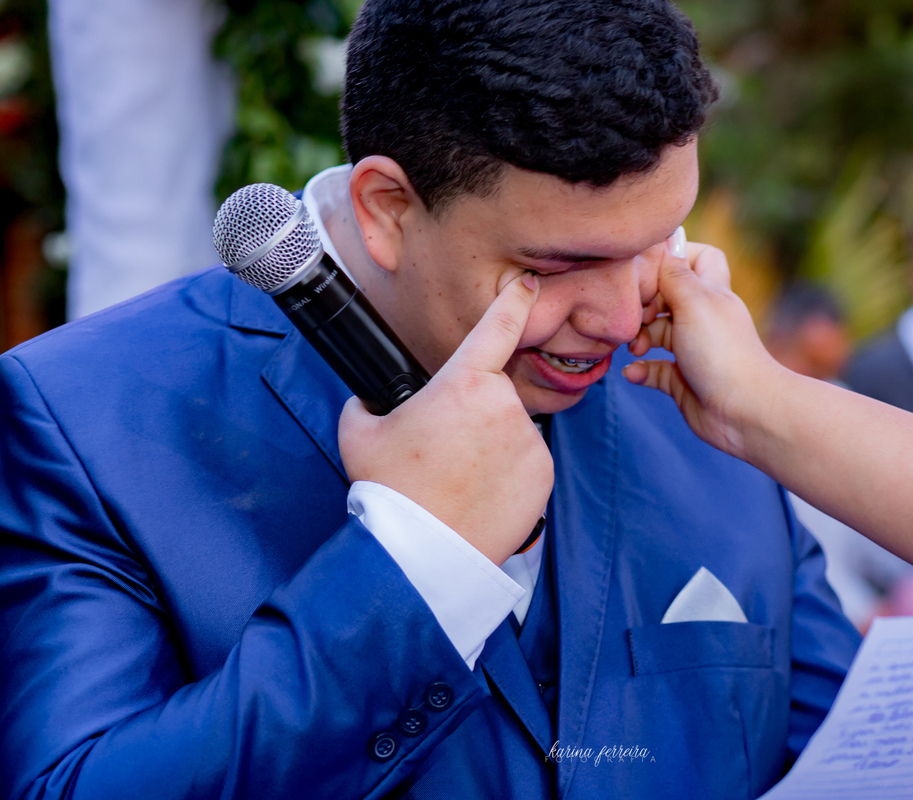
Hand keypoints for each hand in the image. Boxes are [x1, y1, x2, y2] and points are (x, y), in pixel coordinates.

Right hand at [339, 271, 552, 564]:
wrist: (420, 552)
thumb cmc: (390, 489)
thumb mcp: (360, 430)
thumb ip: (372, 401)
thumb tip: (373, 398)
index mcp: (463, 382)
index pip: (497, 326)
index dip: (516, 299)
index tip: (531, 284)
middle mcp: (505, 405)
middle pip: (494, 395)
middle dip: (474, 414)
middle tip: (442, 451)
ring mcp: (529, 441)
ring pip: (511, 431)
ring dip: (491, 446)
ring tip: (457, 479)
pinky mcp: (544, 476)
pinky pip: (527, 463)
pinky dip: (508, 474)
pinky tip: (480, 495)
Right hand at [623, 242, 783, 461]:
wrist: (744, 410)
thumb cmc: (721, 351)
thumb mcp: (694, 300)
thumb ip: (673, 273)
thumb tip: (662, 245)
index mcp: (711, 292)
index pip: (696, 257)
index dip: (673, 257)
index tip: (647, 270)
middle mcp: (702, 318)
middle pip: (667, 296)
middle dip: (646, 304)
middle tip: (638, 316)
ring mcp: (692, 350)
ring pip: (657, 333)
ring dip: (640, 338)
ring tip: (636, 347)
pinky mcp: (683, 380)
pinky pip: (654, 369)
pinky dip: (641, 369)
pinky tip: (633, 372)